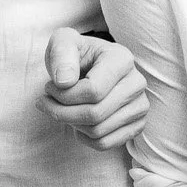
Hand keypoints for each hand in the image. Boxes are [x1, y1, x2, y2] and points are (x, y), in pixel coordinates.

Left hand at [38, 28, 149, 149]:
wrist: (87, 68)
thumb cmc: (74, 55)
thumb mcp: (62, 43)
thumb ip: (61, 54)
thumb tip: (64, 81)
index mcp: (122, 59)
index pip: (93, 91)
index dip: (63, 95)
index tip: (48, 87)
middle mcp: (137, 83)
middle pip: (95, 114)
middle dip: (62, 112)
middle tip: (46, 102)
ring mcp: (140, 106)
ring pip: (98, 131)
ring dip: (71, 124)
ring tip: (61, 109)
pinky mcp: (136, 125)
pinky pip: (105, 144)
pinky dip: (84, 137)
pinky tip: (76, 121)